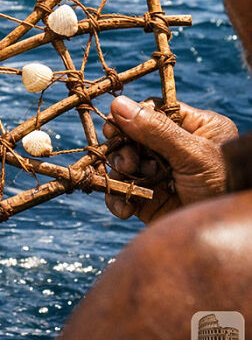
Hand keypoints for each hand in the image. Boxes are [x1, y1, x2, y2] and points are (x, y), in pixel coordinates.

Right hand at [103, 95, 237, 223]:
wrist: (222, 234)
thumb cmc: (224, 187)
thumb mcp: (193, 154)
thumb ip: (156, 130)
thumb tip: (118, 105)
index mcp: (194, 128)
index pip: (154, 111)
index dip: (131, 118)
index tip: (114, 126)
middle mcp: (175, 148)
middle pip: (132, 136)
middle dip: (124, 148)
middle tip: (127, 161)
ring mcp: (160, 173)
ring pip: (123, 163)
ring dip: (119, 172)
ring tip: (129, 181)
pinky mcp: (148, 199)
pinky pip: (122, 191)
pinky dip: (118, 197)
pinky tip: (125, 207)